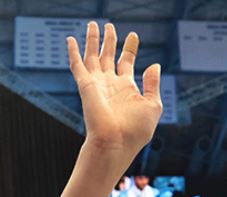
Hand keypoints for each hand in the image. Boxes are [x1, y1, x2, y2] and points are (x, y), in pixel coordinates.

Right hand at [67, 22, 161, 156]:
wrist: (116, 143)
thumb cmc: (135, 131)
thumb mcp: (153, 105)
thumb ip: (153, 84)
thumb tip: (155, 65)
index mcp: (126, 89)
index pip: (127, 62)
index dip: (130, 48)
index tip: (133, 35)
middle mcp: (110, 85)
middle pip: (109, 56)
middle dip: (110, 40)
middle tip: (110, 25)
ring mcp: (97, 84)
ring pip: (93, 56)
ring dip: (93, 40)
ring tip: (93, 24)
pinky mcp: (86, 86)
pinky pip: (77, 65)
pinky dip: (73, 51)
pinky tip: (71, 39)